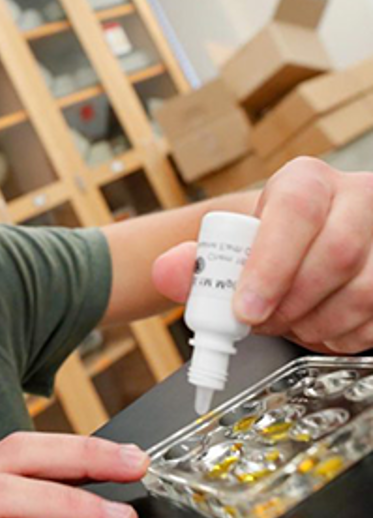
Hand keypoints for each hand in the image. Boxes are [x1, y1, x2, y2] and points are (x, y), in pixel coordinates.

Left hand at [153, 157, 372, 353]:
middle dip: (289, 303)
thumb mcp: (227, 247)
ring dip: (316, 324)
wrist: (303, 248)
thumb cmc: (266, 246)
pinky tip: (316, 327)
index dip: (269, 265)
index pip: (296, 210)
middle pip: (337, 253)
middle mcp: (357, 198)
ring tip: (285, 324)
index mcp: (307, 182)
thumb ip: (193, 262)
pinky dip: (342, 336)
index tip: (244, 308)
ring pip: (365, 290)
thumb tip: (166, 273)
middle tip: (260, 322)